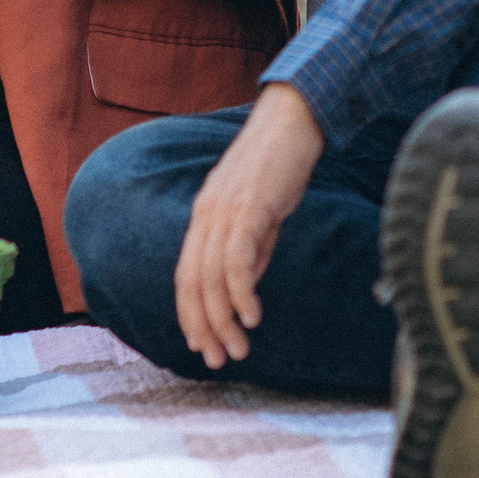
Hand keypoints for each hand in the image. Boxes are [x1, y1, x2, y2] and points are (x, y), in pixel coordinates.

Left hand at [174, 83, 323, 367]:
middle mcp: (206, 214)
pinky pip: (236, 259)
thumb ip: (251, 247)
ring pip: (210, 277)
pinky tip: (252, 316)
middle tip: (217, 358)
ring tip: (238, 348)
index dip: (189, 313)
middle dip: (202, 326)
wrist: (293, 119)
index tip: (201, 344)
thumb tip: (244, 286)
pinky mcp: (248, 207)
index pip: (186, 274)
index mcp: (204, 215)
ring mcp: (224, 210)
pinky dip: (240, 292)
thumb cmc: (280, 164)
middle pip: (192, 282)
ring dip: (222, 319)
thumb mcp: (260, 212)